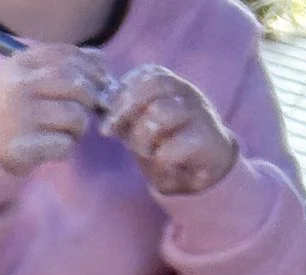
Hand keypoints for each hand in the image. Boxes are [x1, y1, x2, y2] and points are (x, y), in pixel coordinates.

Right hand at [0, 43, 108, 174]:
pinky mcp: (22, 149)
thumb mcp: (32, 77)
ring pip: (75, 116)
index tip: (101, 82)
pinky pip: (64, 145)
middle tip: (88, 109)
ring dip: (80, 127)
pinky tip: (54, 147)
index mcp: (20, 63)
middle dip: (91, 98)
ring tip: (68, 130)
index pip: (68, 56)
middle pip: (76, 85)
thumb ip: (65, 64)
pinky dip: (65, 148)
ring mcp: (18, 119)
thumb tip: (101, 63)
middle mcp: (18, 87)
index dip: (92, 69)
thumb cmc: (17, 108)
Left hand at [103, 63, 238, 194]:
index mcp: (170, 85)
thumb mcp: (140, 127)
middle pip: (153, 83)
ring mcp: (199, 113)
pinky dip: (161, 160)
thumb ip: (123, 116)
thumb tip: (99, 109)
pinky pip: (172, 147)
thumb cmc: (168, 144)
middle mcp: (186, 92)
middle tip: (114, 133)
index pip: (144, 74)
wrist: (206, 169)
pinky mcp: (207, 139)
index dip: (120, 96)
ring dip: (143, 138)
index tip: (107, 124)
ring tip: (146, 152)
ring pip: (160, 113)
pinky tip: (165, 165)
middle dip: (126, 108)